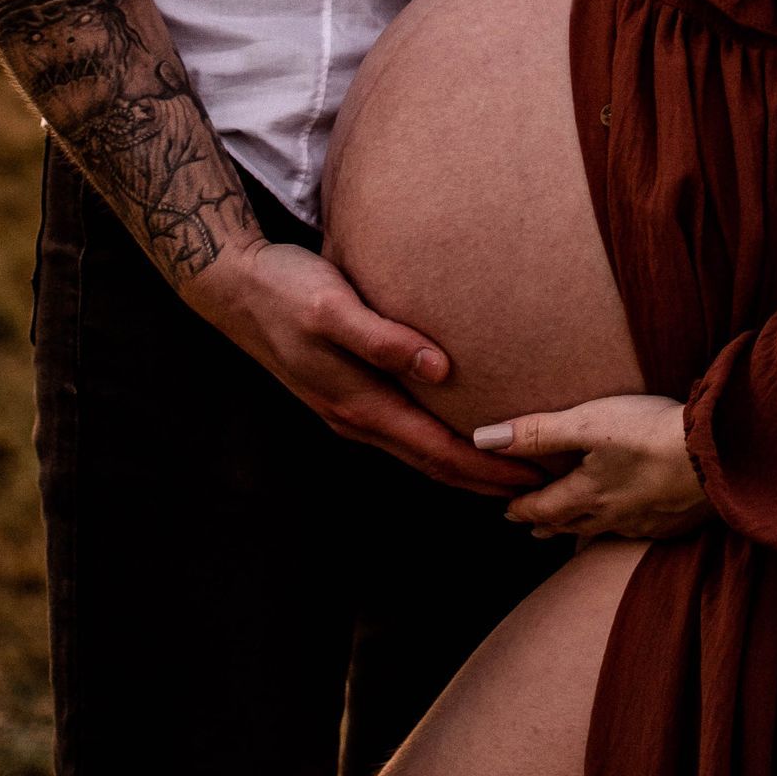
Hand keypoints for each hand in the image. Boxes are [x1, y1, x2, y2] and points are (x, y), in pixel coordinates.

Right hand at [188, 239, 539, 497]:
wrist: (233, 288)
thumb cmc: (286, 290)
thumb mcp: (333, 307)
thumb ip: (383, 339)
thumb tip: (441, 370)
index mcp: (359, 404)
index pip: (438, 451)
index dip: (487, 467)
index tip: (534, 476)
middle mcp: (356, 418)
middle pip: (433, 464)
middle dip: (486, 480)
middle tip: (543, 488)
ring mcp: (349, 412)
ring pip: (419, 455)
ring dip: (464, 469)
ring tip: (510, 472)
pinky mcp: (346, 396)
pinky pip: (404, 435)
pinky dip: (438, 447)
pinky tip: (457, 438)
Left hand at [476, 394, 711, 540]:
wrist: (718, 455)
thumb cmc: (648, 434)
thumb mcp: (587, 424)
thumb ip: (536, 432)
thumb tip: (483, 439)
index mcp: (588, 495)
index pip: (543, 507)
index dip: (522, 507)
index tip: (507, 509)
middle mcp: (613, 516)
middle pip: (571, 525)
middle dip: (549, 525)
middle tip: (533, 529)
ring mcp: (647, 522)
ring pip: (605, 533)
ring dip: (584, 533)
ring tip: (575, 537)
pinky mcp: (676, 522)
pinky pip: (641, 533)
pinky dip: (626, 529)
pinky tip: (633, 525)